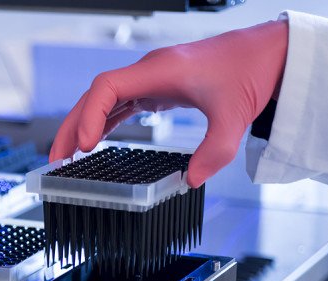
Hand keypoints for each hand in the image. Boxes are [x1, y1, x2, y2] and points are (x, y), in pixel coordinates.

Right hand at [49, 20, 288, 186]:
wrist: (270, 53)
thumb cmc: (251, 70)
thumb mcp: (235, 116)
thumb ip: (214, 152)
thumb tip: (190, 180)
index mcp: (160, 70)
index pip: (107, 87)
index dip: (90, 115)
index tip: (85, 146)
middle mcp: (149, 72)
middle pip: (95, 96)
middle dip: (73, 127)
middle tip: (57, 159)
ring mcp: (151, 79)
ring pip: (103, 101)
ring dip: (83, 126)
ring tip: (66, 156)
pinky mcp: (158, 89)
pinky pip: (120, 104)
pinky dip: (102, 123)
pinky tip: (94, 143)